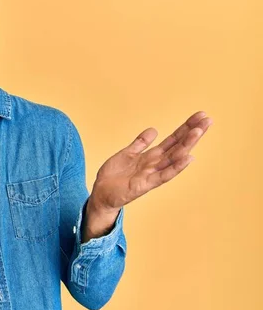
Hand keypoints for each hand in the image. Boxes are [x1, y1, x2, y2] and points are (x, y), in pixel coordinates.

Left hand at [91, 111, 212, 212]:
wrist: (101, 193)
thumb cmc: (114, 175)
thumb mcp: (127, 154)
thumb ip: (140, 143)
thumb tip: (154, 130)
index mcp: (151, 156)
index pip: (172, 140)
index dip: (185, 128)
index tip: (200, 116)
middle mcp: (155, 164)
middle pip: (177, 146)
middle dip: (192, 133)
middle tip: (208, 119)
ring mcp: (152, 174)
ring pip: (173, 158)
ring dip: (187, 145)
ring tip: (199, 132)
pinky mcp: (145, 185)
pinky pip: (163, 175)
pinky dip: (176, 167)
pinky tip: (188, 158)